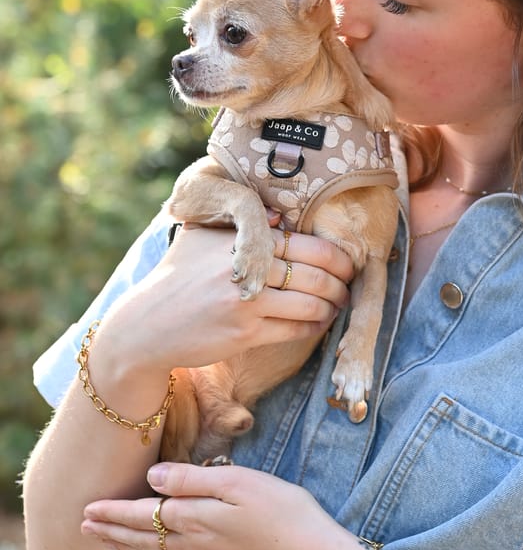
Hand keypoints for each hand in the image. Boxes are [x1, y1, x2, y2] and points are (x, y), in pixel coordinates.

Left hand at [81, 461, 352, 549]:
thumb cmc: (283, 511)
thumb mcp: (239, 483)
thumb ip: (194, 480)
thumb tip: (153, 477)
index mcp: (195, 518)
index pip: (143, 514)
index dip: (113, 511)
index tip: (86, 508)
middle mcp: (194, 542)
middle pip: (143, 535)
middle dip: (111, 530)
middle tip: (82, 527)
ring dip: (125, 545)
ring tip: (104, 542)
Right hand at [97, 222, 354, 377]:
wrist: (145, 325)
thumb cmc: (176, 277)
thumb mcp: (201, 239)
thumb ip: (238, 225)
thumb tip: (280, 214)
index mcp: (240, 241)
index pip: (304, 244)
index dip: (335, 255)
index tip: (347, 261)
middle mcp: (245, 269)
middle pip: (314, 274)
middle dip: (341, 281)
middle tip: (349, 284)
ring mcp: (245, 304)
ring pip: (310, 304)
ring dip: (332, 306)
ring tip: (338, 304)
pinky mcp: (244, 335)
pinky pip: (294, 329)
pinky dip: (314, 326)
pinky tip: (319, 323)